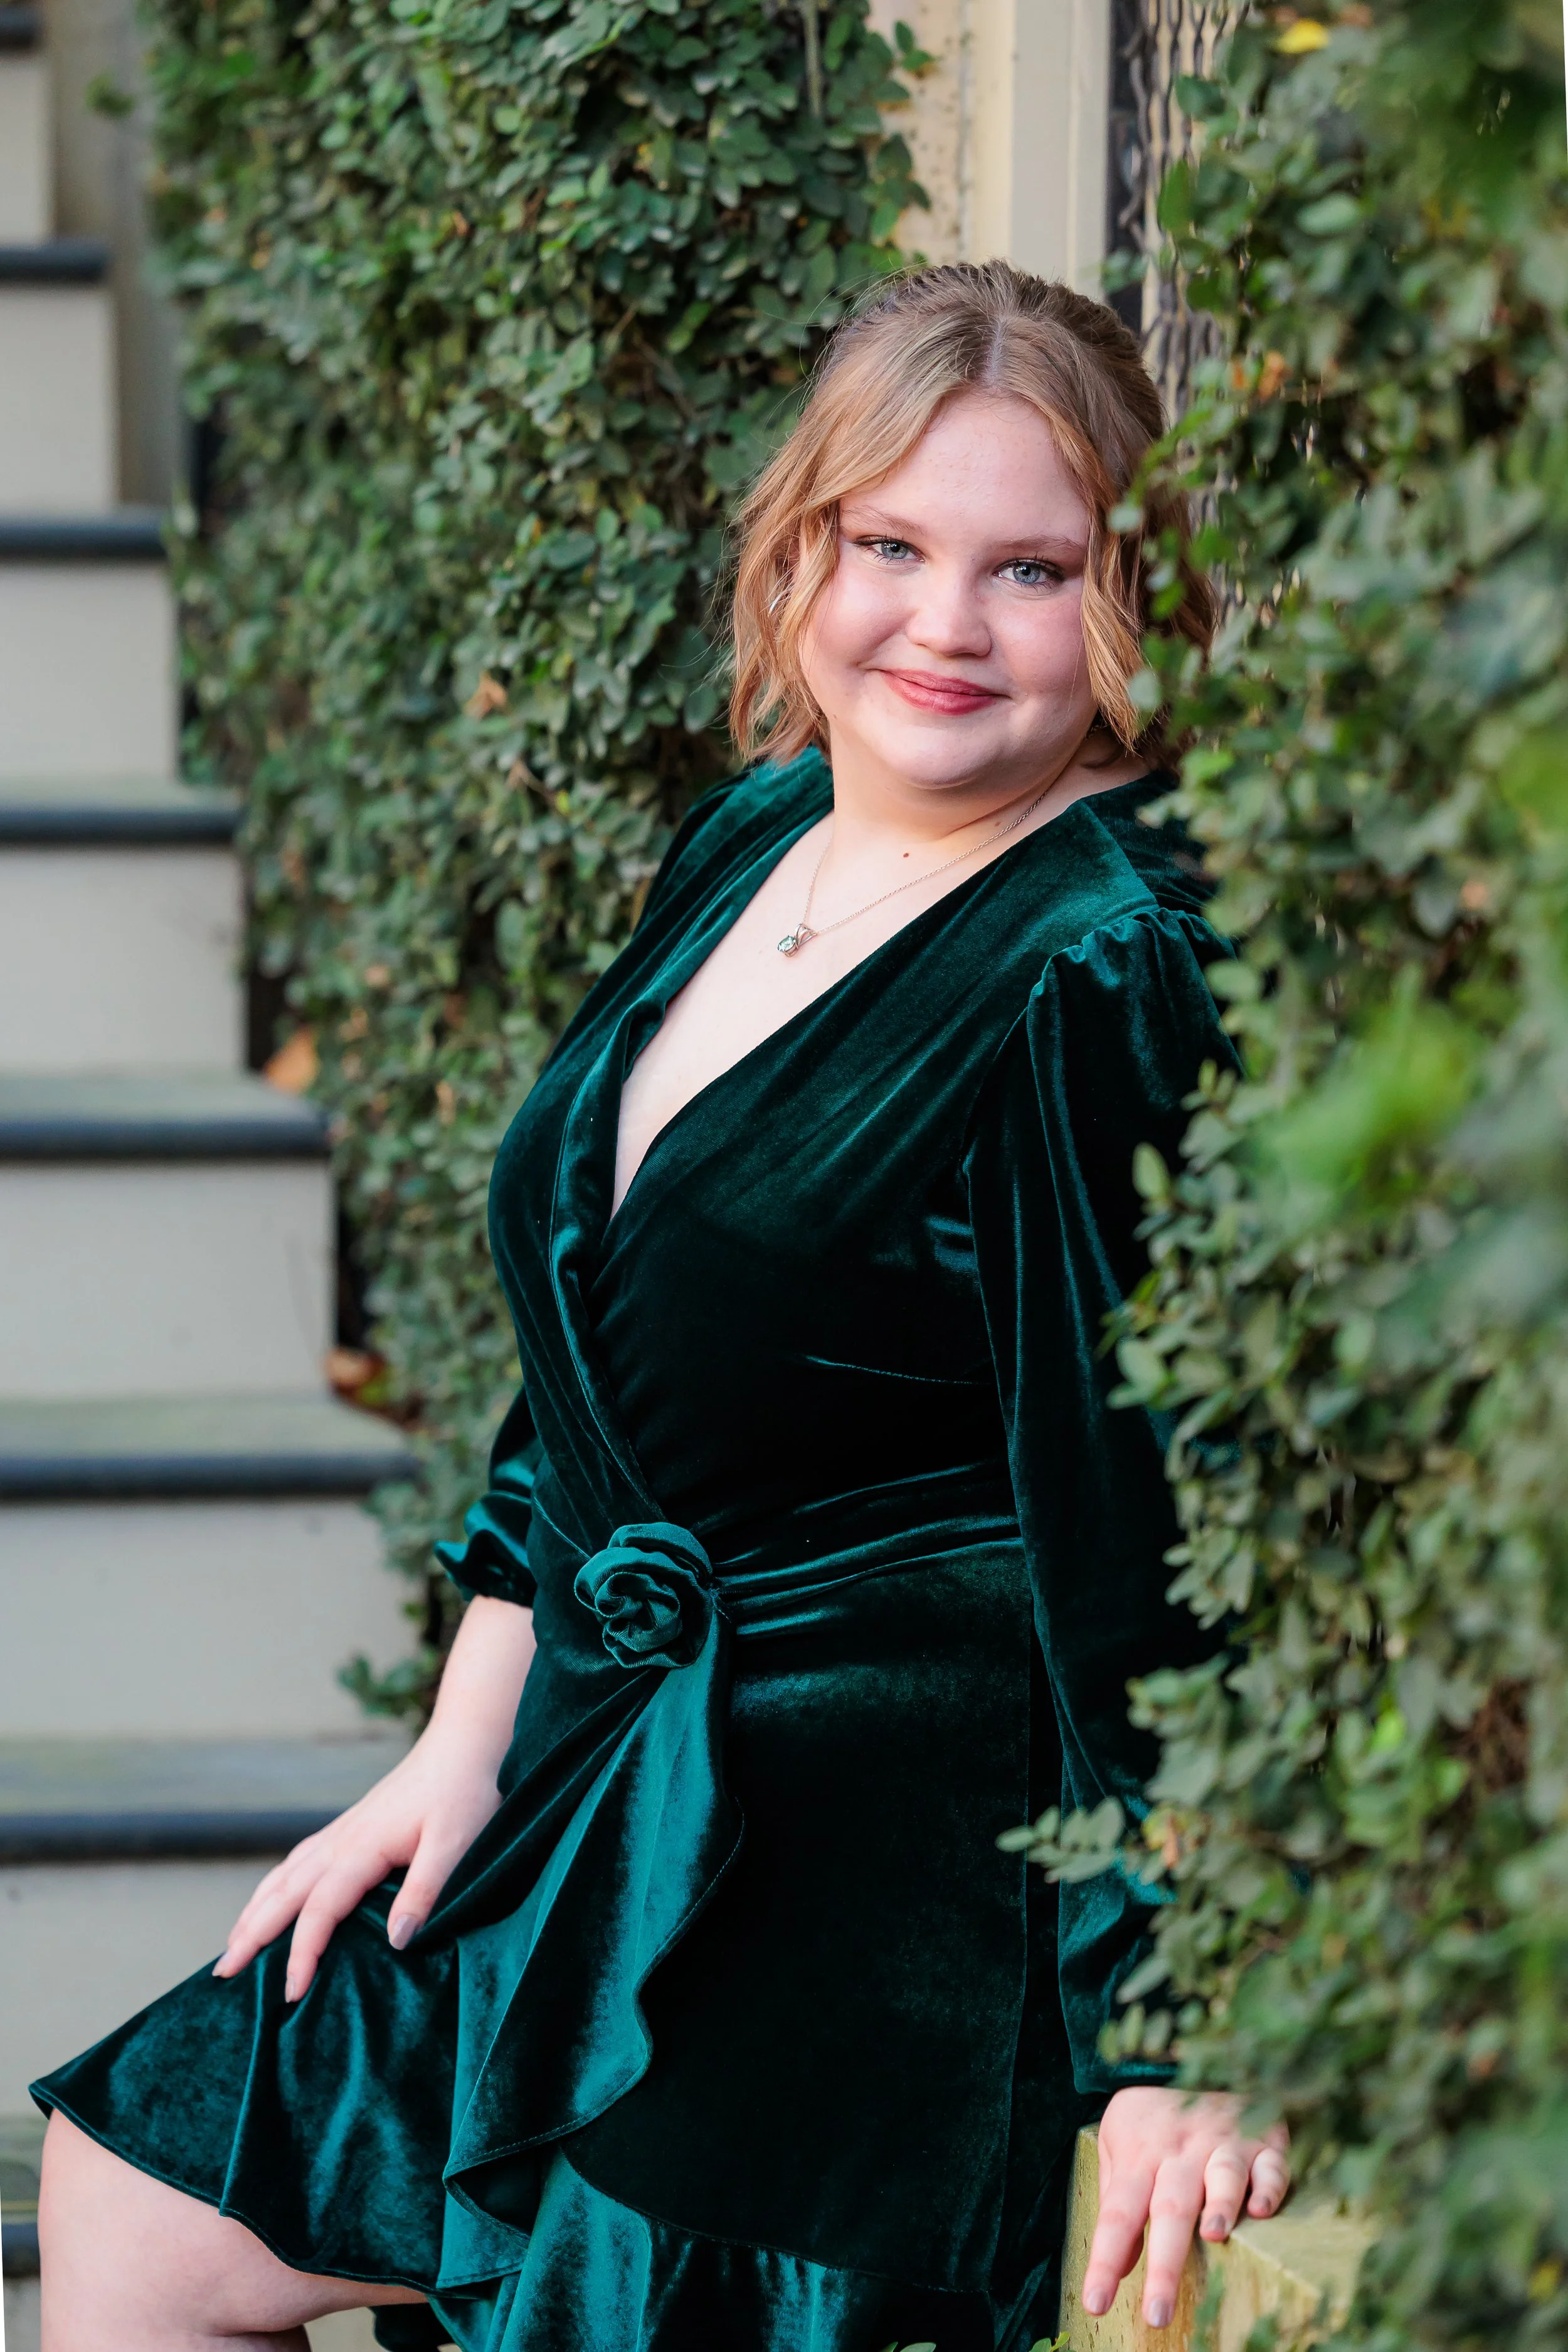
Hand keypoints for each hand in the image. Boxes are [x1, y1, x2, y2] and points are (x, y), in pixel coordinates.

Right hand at [212, 1594, 535, 2001]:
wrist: (464, 1743)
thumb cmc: (465, 1793)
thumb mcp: (455, 1845)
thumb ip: (424, 1891)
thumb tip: (395, 1942)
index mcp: (363, 1848)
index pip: (319, 1910)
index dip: (302, 1953)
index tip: (289, 1993)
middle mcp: (342, 1839)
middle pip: (284, 1893)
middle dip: (251, 1934)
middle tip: (221, 1974)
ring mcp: (343, 1830)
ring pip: (285, 1874)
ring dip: (255, 1909)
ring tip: (232, 1943)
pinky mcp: (352, 1825)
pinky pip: (299, 1860)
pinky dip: (276, 1884)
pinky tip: (273, 1895)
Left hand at [1082, 2087, 1290, 2329]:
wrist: (1199, 2056)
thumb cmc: (1155, 2118)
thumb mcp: (1121, 2145)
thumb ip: (1120, 2200)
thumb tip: (1121, 2267)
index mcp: (1141, 2154)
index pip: (1118, 2213)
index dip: (1105, 2260)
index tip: (1096, 2304)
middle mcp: (1182, 2150)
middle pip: (1170, 2207)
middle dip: (1165, 2264)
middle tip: (1157, 2313)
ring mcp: (1224, 2142)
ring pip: (1223, 2175)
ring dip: (1220, 2204)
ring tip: (1213, 2235)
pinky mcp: (1264, 2141)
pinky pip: (1271, 2164)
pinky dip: (1269, 2186)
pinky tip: (1263, 2208)